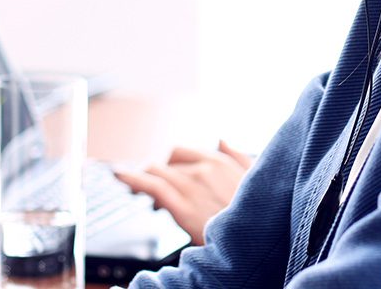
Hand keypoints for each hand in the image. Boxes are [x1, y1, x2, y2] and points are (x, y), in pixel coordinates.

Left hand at [113, 141, 255, 245]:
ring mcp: (192, 185)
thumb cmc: (257, 214)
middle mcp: (204, 167)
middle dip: (156, 174)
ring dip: (141, 180)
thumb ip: (236, 156)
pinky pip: (152, 185)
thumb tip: (221, 140)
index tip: (165, 175)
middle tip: (151, 191)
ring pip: (156, 172)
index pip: (182, 152)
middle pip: (167, 163)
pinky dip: (131, 178)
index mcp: (220, 160)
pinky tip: (120, 176)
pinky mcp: (183, 206)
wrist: (260, 239)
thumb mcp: (254, 177)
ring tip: (134, 193)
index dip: (170, 164)